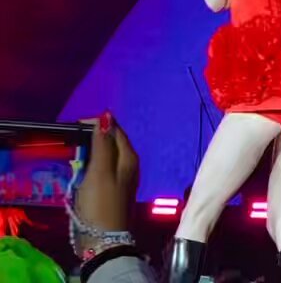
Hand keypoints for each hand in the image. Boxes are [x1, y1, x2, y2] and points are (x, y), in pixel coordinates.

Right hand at [74, 114, 138, 258]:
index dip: (97, 124)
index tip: (75, 126)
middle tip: (72, 139)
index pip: (115, 130)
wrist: (103, 241)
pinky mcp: (113, 189)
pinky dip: (91, 165)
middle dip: (94, 137)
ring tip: (74, 153)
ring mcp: (122, 177)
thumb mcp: (99, 171)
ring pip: (106, 155)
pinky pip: (102, 169)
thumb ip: (102, 144)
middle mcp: (129, 164)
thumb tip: (106, 117)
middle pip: (112, 142)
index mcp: (129, 156)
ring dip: (91, 152)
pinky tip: (81, 170)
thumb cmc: (101, 203)